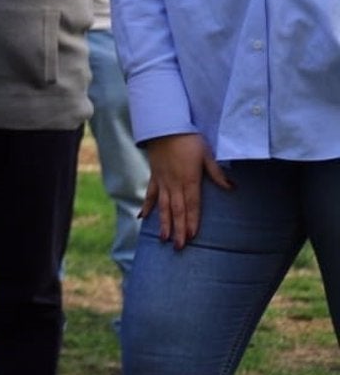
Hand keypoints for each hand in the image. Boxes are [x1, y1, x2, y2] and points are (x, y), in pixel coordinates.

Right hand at [140, 131, 232, 249]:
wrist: (164, 127)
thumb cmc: (188, 139)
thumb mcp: (206, 154)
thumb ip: (217, 173)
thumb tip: (232, 188)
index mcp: (189, 179)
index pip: (192, 205)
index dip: (192, 221)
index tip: (191, 236)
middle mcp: (174, 184)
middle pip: (177, 210)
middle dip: (178, 229)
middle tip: (178, 247)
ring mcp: (162, 182)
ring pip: (163, 206)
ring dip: (163, 223)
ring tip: (163, 238)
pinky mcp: (154, 177)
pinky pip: (150, 195)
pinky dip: (146, 206)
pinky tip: (142, 218)